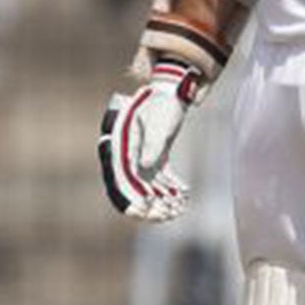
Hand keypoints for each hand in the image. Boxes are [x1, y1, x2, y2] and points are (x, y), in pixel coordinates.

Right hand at [98, 60, 202, 221]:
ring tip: (179, 207)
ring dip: (164, 199)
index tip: (145, 211)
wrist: (173, 91)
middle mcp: (128, 156)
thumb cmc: (163, 105)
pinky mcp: (155, 155)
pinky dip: (171, 187)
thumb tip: (144, 165)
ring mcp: (142, 156)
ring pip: (150, 186)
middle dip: (151, 204)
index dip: (130, 201)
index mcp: (121, 149)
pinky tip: (184, 192)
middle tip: (168, 213)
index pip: (120, 183)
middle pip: (135, 189)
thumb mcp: (159, 125)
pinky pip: (161, 178)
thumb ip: (152, 145)